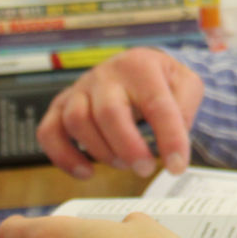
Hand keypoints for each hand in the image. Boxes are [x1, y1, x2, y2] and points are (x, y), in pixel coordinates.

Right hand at [36, 48, 203, 178]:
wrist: (137, 66)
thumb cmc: (162, 80)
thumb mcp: (187, 84)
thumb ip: (185, 108)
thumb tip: (175, 140)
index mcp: (141, 66)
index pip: (157, 105)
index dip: (169, 138)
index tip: (177, 166)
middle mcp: (106, 74)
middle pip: (109, 113)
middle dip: (128, 147)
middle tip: (145, 168)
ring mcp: (80, 88)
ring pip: (77, 121)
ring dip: (101, 151)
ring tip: (124, 164)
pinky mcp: (61, 105)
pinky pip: (49, 131)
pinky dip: (63, 156)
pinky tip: (87, 172)